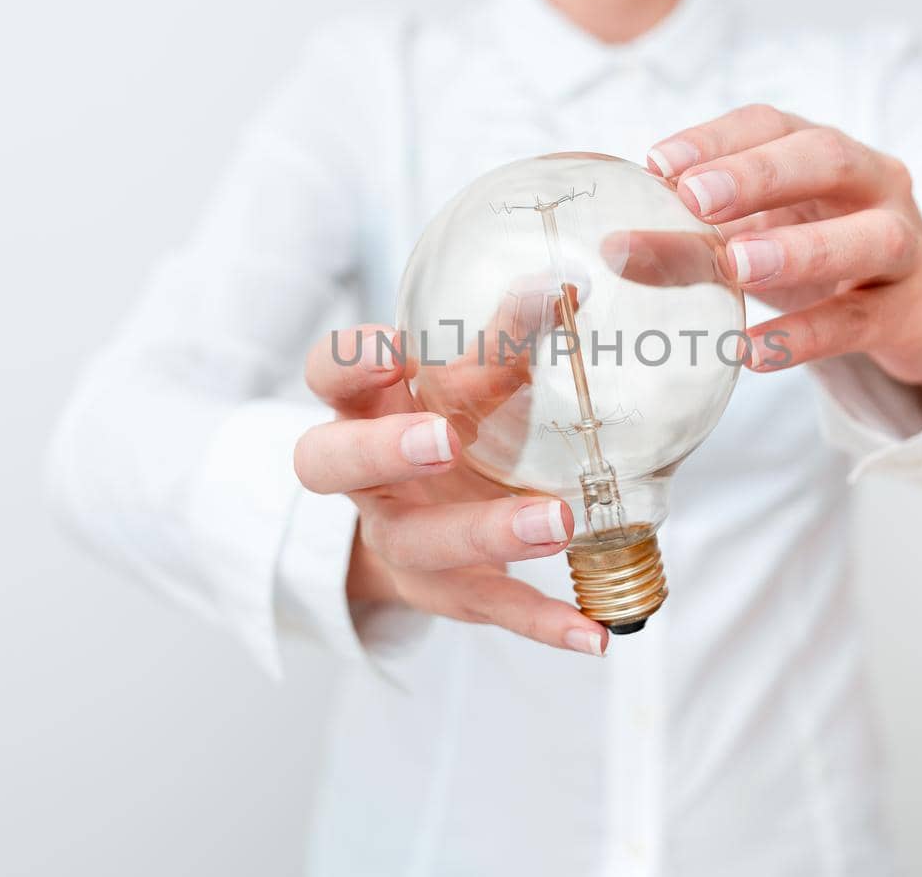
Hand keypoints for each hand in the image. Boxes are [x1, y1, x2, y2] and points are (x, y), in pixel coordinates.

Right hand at [292, 324, 609, 656]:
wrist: (427, 523)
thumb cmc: (449, 425)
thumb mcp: (465, 383)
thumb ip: (502, 344)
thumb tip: (562, 289)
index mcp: (364, 407)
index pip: (327, 376)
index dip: (348, 364)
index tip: (392, 348)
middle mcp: (368, 478)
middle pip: (333, 465)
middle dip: (385, 450)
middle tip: (444, 438)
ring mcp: (404, 539)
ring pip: (422, 543)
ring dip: (487, 531)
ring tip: (557, 521)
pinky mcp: (451, 593)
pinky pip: (492, 608)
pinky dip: (544, 622)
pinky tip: (594, 633)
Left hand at [648, 104, 921, 409]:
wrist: (918, 311)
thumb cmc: (822, 258)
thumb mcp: (756, 240)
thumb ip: (691, 243)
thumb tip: (616, 249)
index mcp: (824, 152)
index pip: (772, 124)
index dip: (716, 139)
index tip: (658, 163)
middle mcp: (873, 184)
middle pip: (828, 159)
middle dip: (760, 175)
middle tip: (695, 199)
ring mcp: (903, 246)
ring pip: (869, 236)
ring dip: (800, 248)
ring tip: (738, 266)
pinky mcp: (909, 312)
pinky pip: (861, 321)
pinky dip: (807, 336)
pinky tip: (756, 351)